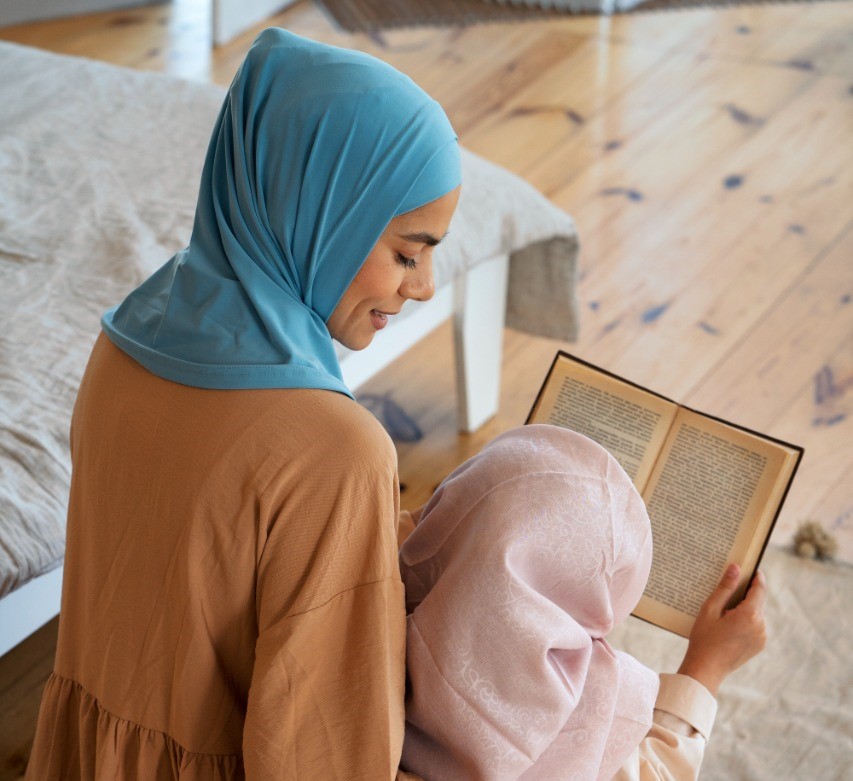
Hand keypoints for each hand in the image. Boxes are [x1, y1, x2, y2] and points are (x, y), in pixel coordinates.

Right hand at [677, 564, 767, 696]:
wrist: (707, 669)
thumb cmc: (704, 638)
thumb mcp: (710, 609)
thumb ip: (725, 588)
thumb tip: (735, 568)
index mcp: (749, 615)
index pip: (759, 589)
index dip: (757, 577)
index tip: (752, 568)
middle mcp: (761, 626)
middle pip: (757, 602)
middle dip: (746, 594)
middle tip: (730, 588)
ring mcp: (761, 637)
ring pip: (756, 614)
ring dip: (745, 608)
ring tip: (724, 611)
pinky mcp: (759, 645)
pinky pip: (756, 626)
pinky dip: (746, 620)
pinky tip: (728, 624)